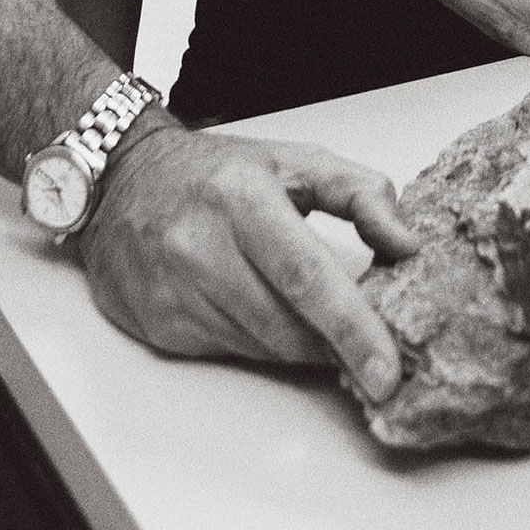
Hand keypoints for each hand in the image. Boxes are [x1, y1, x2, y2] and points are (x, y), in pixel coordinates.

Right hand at [75, 122, 417, 401]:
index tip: (386, 368)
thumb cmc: (218, 172)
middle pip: (287, 325)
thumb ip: (361, 193)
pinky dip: (264, 343)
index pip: (306, 276)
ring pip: (263, 347)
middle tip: (371, 351)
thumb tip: (407, 244)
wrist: (123, 181)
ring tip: (316, 320)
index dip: (352, 327)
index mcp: (243, 198)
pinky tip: (266, 313)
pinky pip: (233, 351)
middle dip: (337, 347)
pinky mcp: (160, 325)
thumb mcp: (295, 160)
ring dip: (301, 345)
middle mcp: (202, 246)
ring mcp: (175, 291)